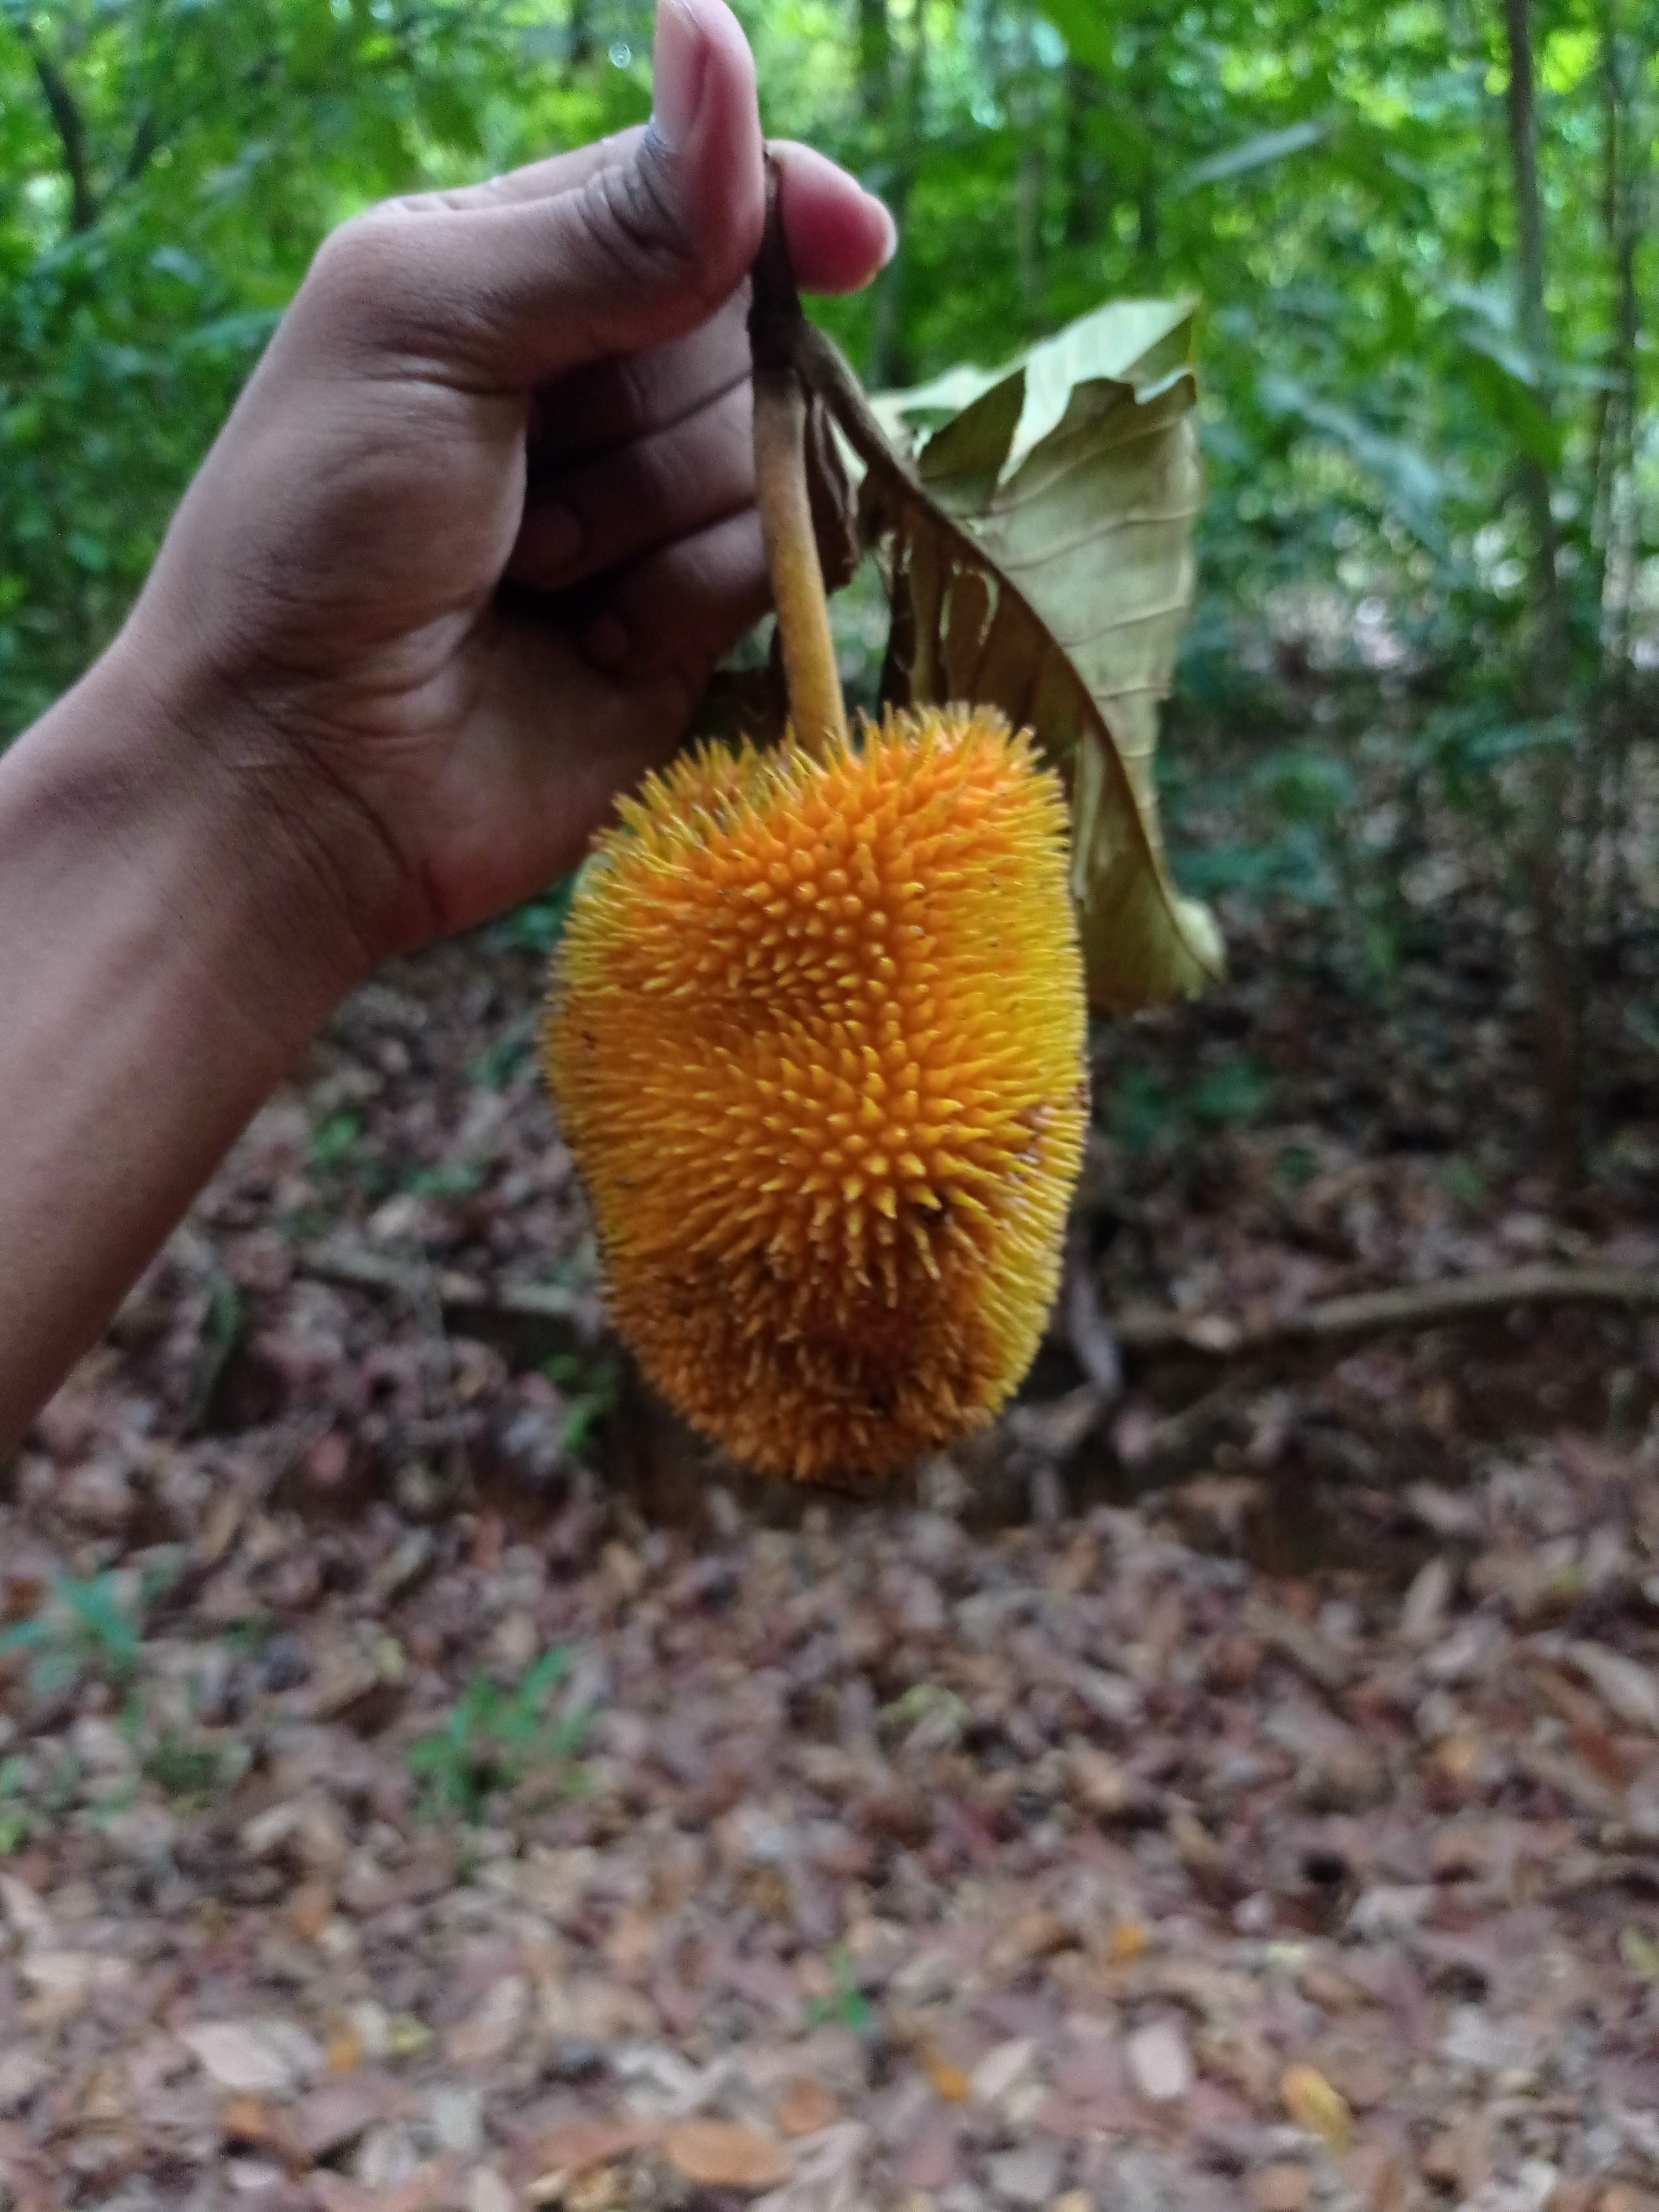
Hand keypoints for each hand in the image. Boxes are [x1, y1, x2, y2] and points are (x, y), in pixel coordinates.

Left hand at [125, 0, 892, 973]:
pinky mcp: (691, 623)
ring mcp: (652, 506)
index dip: (777, 209)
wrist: (301, 772)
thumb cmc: (319, 531)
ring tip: (532, 571)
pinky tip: (588, 636)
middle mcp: (597, 379)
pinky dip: (689, 597)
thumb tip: (721, 39)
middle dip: (653, 405)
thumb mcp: (431, 329)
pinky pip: (780, 567)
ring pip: (774, 455)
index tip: (850, 240)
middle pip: (750, 331)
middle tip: (520, 483)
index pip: (699, 194)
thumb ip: (602, 223)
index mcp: (516, 268)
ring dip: (653, 515)